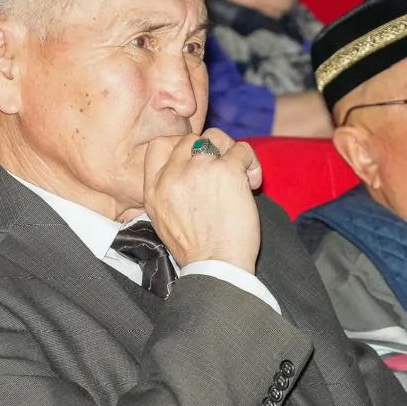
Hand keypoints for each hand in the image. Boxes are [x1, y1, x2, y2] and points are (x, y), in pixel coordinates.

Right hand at [142, 128, 262, 272]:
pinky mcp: (226, 171)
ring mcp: (198, 170)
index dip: (180, 146)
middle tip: (223, 174)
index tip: (196, 161)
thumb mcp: (164, 220)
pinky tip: (253, 182)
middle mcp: (172, 175)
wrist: (216, 267)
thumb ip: (168, 191)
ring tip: (240, 175)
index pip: (159, 145)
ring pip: (216, 137)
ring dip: (230, 151)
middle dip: (209, 151)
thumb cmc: (198, 251)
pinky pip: (242, 149)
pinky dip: (251, 162)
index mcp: (153, 188)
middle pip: (190, 139)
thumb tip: (188, 169)